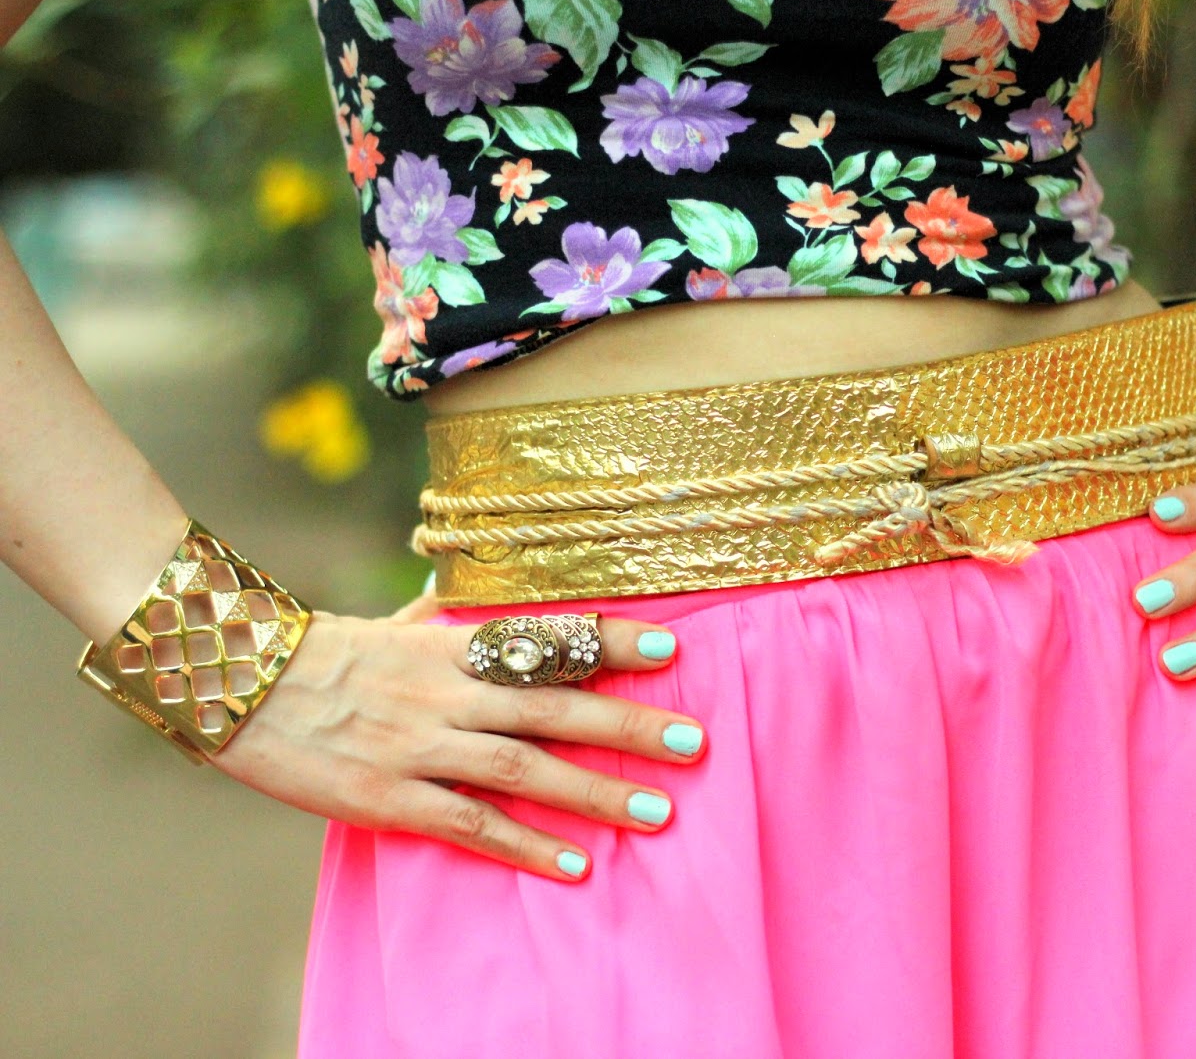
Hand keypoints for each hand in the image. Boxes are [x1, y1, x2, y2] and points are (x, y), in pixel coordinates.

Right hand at [205, 605, 703, 881]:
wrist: (237, 684)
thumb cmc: (320, 652)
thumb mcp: (388, 626)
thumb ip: (437, 619)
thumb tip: (461, 595)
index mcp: (451, 647)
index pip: (547, 639)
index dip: (611, 643)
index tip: (671, 648)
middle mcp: (447, 693)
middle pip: (554, 706)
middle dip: (627, 725)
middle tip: (692, 742)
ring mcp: (420, 746)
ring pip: (525, 770)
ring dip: (595, 793)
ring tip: (657, 812)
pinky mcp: (389, 798)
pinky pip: (471, 825)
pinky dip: (527, 847)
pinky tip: (576, 866)